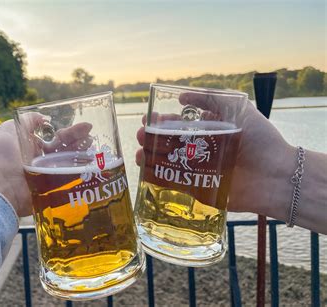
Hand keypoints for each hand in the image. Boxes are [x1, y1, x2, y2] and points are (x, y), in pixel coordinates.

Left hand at [0, 118, 92, 216]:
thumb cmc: (2, 156)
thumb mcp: (11, 128)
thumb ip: (28, 120)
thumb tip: (44, 117)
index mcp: (32, 148)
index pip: (57, 139)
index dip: (72, 133)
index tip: (87, 127)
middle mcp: (41, 163)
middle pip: (66, 152)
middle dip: (80, 144)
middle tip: (92, 138)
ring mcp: (47, 178)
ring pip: (70, 167)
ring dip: (83, 158)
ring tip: (95, 151)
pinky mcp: (51, 193)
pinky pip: (69, 184)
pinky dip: (81, 176)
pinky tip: (92, 168)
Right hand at [135, 92, 294, 214]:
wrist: (275, 176)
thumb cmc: (260, 139)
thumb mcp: (238, 108)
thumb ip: (211, 98)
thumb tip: (180, 97)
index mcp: (208, 130)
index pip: (179, 124)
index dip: (161, 121)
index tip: (147, 118)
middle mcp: (200, 149)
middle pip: (168, 143)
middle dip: (151, 138)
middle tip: (141, 135)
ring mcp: (197, 170)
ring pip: (166, 162)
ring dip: (149, 157)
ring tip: (140, 153)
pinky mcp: (198, 189)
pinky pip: (174, 183)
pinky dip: (158, 177)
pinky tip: (146, 171)